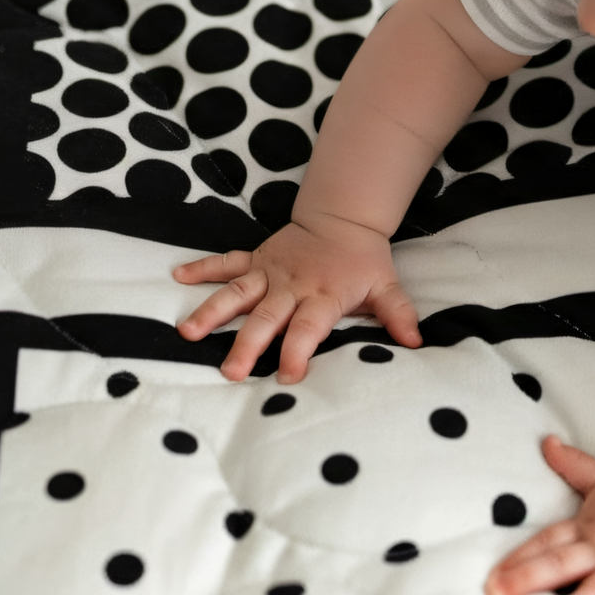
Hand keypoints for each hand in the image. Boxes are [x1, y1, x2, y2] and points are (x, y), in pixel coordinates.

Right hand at [172, 213, 422, 383]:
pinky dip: (203, 268)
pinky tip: (178, 275)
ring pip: (237, 294)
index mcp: (322, 296)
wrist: (343, 218)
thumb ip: (398, 315)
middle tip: (230, 372)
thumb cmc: (363, 261)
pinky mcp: (256, 259)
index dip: (297, 351)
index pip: (308, 328)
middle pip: (266, 318)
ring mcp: (269, 272)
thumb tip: (416, 342)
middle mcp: (291, 286)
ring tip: (188, 332)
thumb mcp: (387, 287)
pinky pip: (226, 263)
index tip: (287, 376)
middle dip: (248, 345)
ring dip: (212, 311)